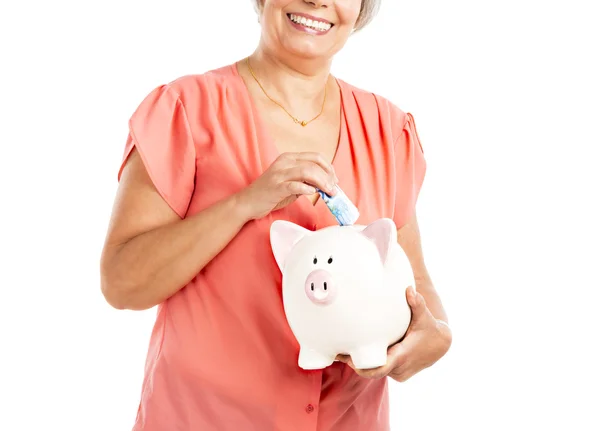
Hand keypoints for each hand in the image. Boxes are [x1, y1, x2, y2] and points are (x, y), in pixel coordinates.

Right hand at [236, 152, 337, 219]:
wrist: (248, 202)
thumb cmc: (271, 193)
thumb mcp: (291, 182)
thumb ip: (306, 180)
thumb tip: (326, 184)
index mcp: (289, 158)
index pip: (315, 157)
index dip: (329, 167)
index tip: (335, 179)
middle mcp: (284, 162)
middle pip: (313, 164)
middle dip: (328, 177)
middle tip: (335, 189)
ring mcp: (279, 174)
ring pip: (307, 172)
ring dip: (322, 183)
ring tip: (329, 192)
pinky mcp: (276, 186)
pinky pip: (295, 185)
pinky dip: (307, 189)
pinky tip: (313, 194)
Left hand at [336, 286, 451, 381]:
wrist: (440, 344)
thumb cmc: (429, 328)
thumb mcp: (424, 316)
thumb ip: (417, 304)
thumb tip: (409, 290)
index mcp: (402, 356)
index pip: (379, 369)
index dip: (362, 367)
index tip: (347, 360)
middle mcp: (399, 369)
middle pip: (372, 370)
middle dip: (355, 363)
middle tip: (336, 352)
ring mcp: (398, 373)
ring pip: (375, 371)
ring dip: (362, 364)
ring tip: (341, 352)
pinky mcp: (397, 374)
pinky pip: (380, 370)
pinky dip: (370, 364)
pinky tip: (355, 354)